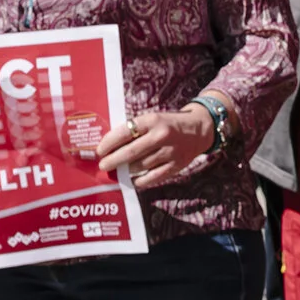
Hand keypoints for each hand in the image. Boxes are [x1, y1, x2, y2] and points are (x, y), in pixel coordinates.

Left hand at [96, 109, 213, 187]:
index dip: (109, 143)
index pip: (125, 132)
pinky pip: (153, 177)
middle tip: (103, 165)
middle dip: (113, 160)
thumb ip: (135, 130)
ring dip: (126, 170)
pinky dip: (140, 180)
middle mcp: (161, 135)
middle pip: (131, 152)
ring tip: (118, 171)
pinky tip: (133, 180)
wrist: (200, 129)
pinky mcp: (176, 165)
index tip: (100, 150)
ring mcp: (170, 152)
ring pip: (140, 166)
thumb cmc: (168, 124)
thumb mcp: (153, 119)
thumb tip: (110, 146)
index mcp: (152, 120)